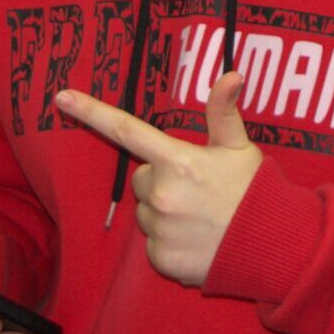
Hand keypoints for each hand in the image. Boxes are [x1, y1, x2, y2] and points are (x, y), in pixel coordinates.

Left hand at [57, 71, 261, 286]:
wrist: (272, 247)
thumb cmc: (254, 191)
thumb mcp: (240, 147)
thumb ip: (224, 112)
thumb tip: (231, 74)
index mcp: (179, 161)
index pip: (127, 131)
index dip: (92, 112)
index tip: (61, 98)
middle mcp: (162, 195)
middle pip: (142, 179)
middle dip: (161, 180)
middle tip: (197, 188)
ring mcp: (160, 230)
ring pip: (145, 213)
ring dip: (164, 212)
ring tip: (200, 216)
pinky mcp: (161, 259)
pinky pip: (152, 243)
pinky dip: (169, 241)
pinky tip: (197, 239)